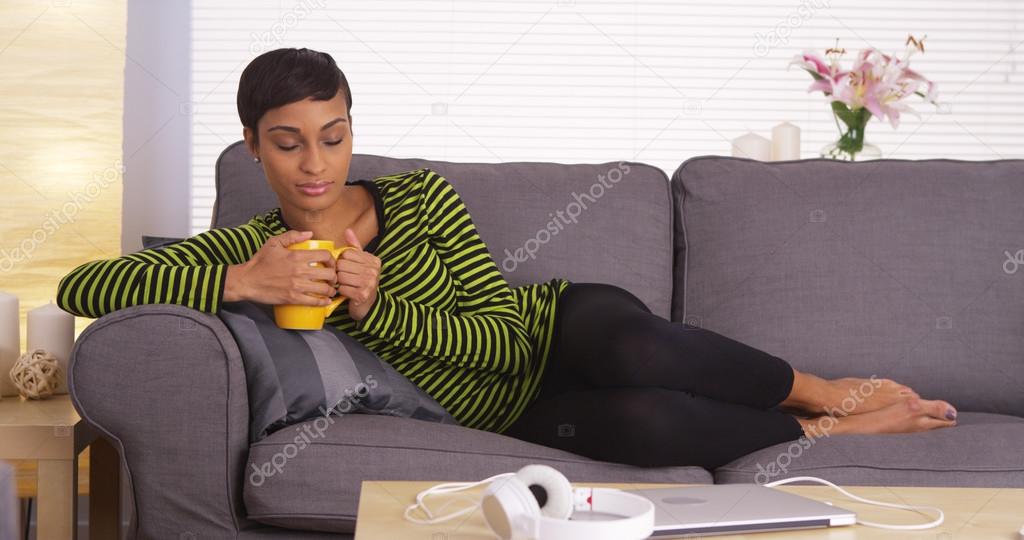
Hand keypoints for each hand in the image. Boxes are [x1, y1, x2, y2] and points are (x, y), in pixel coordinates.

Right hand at [224, 230, 338, 305]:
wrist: (246, 281)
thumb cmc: (260, 262)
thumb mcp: (273, 243)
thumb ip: (292, 236)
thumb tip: (310, 234)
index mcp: (296, 256)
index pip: (324, 255)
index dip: (332, 259)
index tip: (331, 263)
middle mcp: (299, 271)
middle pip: (328, 273)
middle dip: (334, 276)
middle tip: (332, 278)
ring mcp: (297, 286)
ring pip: (324, 288)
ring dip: (331, 290)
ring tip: (330, 290)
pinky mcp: (292, 298)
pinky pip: (314, 301)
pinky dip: (323, 302)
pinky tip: (326, 301)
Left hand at [336, 228, 381, 321]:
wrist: (368, 305)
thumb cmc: (362, 281)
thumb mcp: (360, 262)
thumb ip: (354, 246)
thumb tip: (347, 230)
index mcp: (374, 260)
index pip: (347, 253)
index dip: (343, 261)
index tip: (348, 268)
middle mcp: (374, 270)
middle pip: (342, 265)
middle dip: (340, 273)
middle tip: (345, 278)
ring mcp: (369, 282)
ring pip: (340, 276)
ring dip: (340, 283)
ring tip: (346, 285)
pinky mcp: (362, 294)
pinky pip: (342, 288)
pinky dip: (341, 292)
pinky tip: (347, 293)